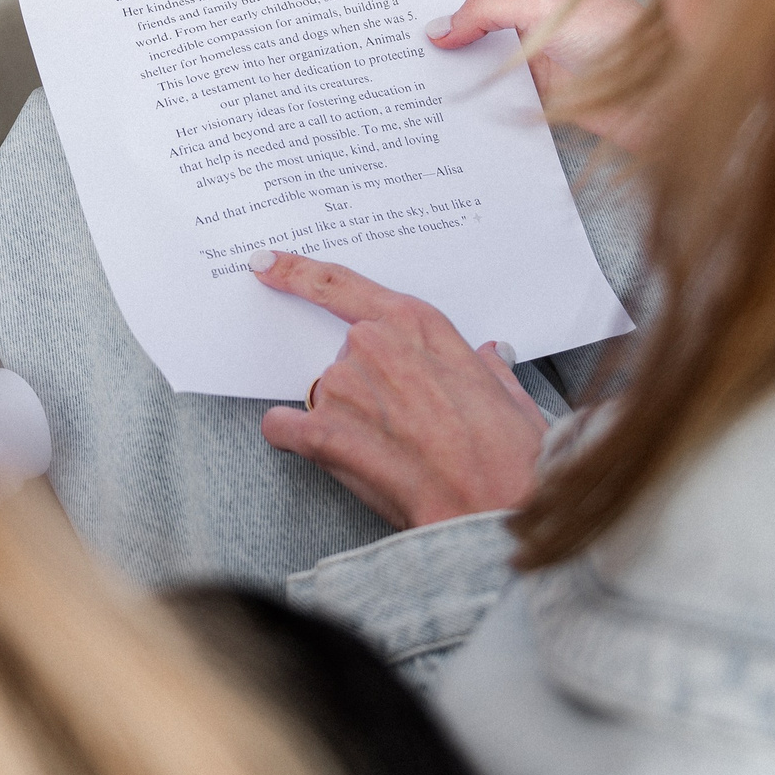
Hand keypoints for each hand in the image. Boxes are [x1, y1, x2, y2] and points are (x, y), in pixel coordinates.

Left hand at [252, 251, 549, 529]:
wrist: (490, 510)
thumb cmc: (507, 455)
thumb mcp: (508, 394)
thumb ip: (486, 367)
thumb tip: (489, 356)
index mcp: (415, 324)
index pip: (341, 285)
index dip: (297, 272)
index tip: (266, 264)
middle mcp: (371, 345)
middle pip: (342, 357)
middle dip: (365, 389)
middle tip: (403, 428)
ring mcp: (343, 387)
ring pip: (322, 395)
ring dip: (344, 420)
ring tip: (391, 454)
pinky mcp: (322, 433)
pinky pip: (283, 426)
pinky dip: (294, 438)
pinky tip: (329, 456)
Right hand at [360, 0, 646, 141]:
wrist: (643, 102)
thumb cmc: (620, 43)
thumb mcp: (548, 8)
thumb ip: (489, 8)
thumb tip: (443, 28)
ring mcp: (509, 14)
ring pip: (448, 2)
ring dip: (415, 6)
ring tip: (372, 3)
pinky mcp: (506, 52)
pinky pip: (459, 43)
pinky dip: (435, 48)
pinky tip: (411, 54)